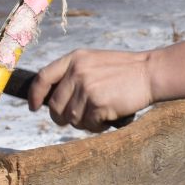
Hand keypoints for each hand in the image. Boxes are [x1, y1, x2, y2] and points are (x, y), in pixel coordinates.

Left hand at [29, 48, 153, 131]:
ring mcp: (87, 88)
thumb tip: (53, 99)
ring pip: (72, 119)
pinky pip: (88, 124)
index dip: (35, 95)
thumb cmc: (124, 71)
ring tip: (100, 114)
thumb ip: (74, 74)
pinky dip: (97, 126)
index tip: (34, 107)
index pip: (43, 77)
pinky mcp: (98, 103)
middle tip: (78, 118)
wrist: (150, 73)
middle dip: (62, 117)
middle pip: (54, 106)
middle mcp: (77, 72)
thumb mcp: (94, 62)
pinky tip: (109, 116)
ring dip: (84, 122)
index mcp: (74, 59)